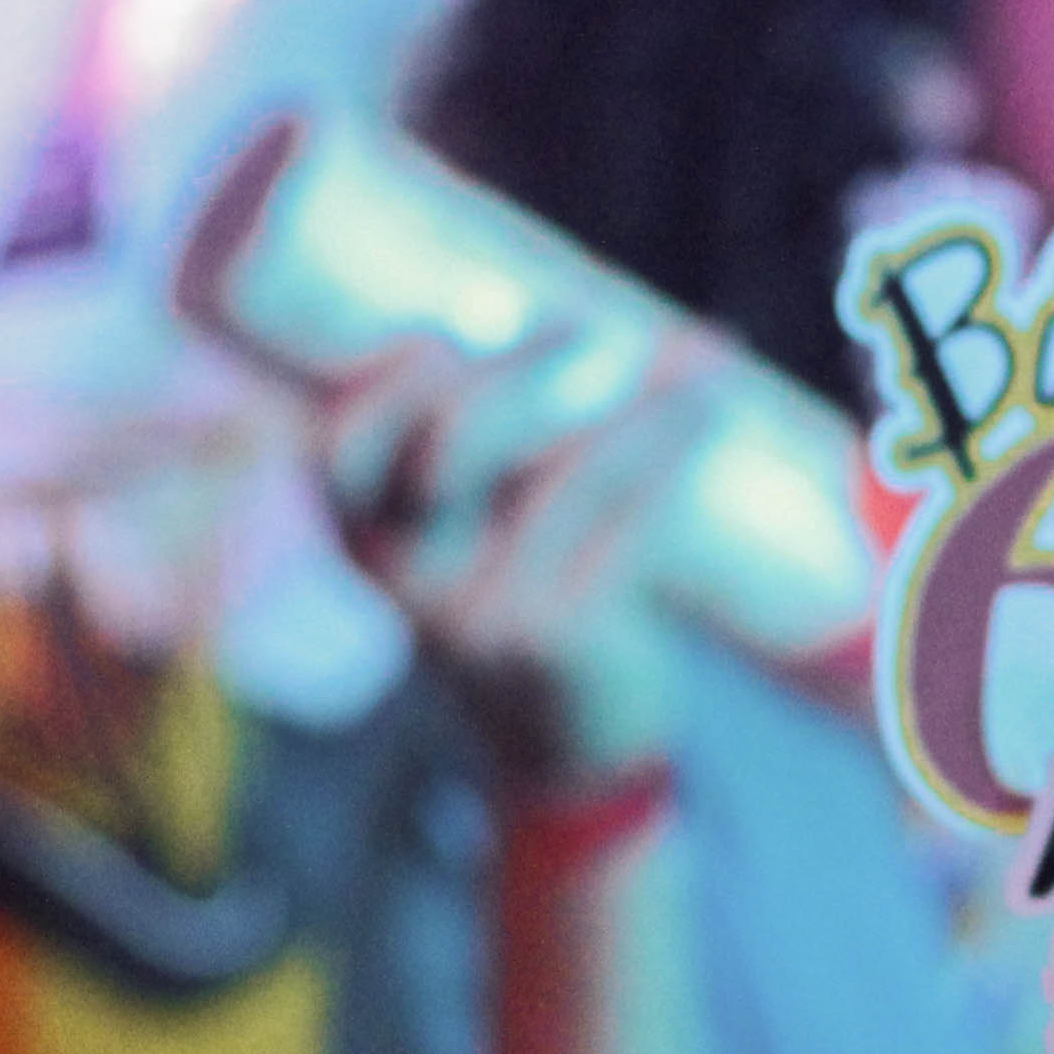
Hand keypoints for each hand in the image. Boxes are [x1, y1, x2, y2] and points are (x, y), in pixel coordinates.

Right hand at [318, 327, 727, 797]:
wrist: (564, 747)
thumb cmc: (513, 600)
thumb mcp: (459, 532)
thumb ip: (469, 443)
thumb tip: (532, 305)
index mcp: (363, 545)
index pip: (342, 448)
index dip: (389, 384)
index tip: (447, 332)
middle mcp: (409, 583)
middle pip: (455, 446)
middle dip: (526, 370)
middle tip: (590, 327)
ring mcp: (484, 613)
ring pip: (566, 475)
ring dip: (642, 403)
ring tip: (699, 355)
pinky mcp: (562, 634)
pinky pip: (629, 517)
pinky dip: (673, 450)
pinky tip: (712, 409)